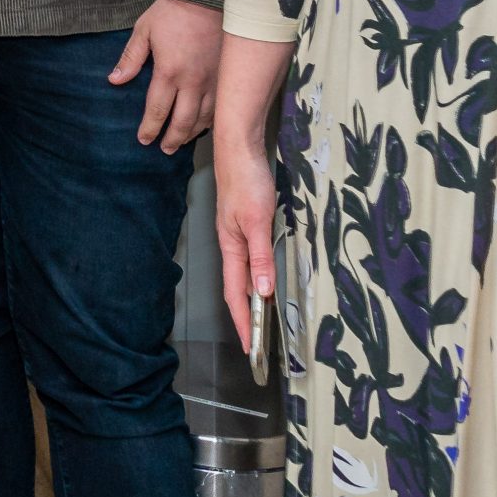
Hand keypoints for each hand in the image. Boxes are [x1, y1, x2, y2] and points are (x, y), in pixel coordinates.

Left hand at [109, 0, 221, 152]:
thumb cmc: (172, 12)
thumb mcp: (144, 30)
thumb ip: (130, 58)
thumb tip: (114, 80)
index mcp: (169, 71)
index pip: (157, 109)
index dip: (149, 128)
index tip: (143, 139)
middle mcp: (193, 81)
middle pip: (182, 121)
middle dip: (171, 139)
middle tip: (164, 149)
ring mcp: (213, 80)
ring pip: (204, 118)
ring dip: (191, 134)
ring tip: (182, 142)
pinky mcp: (227, 76)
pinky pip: (220, 107)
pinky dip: (211, 121)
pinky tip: (205, 126)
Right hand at [214, 132, 277, 353]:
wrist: (239, 148)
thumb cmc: (246, 181)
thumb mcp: (257, 221)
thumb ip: (260, 256)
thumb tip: (261, 292)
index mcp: (231, 247)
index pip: (235, 294)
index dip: (242, 321)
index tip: (249, 347)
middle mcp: (232, 245)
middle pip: (237, 289)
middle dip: (246, 317)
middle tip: (257, 343)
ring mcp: (237, 235)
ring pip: (244, 275)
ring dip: (251, 299)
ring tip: (262, 321)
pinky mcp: (245, 225)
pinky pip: (250, 260)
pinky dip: (257, 278)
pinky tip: (264, 280)